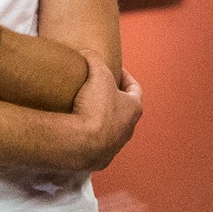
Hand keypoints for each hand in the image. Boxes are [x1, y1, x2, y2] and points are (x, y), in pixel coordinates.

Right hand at [71, 50, 141, 170]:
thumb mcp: (97, 72)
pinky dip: (89, 136)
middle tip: (99, 90)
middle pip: (124, 110)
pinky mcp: (100, 159)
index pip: (135, 89)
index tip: (115, 70)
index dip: (125, 77)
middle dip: (113, 99)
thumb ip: (95, 58)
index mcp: (134, 108)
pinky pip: (96, 144)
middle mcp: (128, 129)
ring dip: (102, 120)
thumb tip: (88, 53)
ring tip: (85, 110)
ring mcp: (115, 146)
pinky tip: (77, 129)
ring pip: (112, 129)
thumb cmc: (96, 106)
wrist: (82, 142)